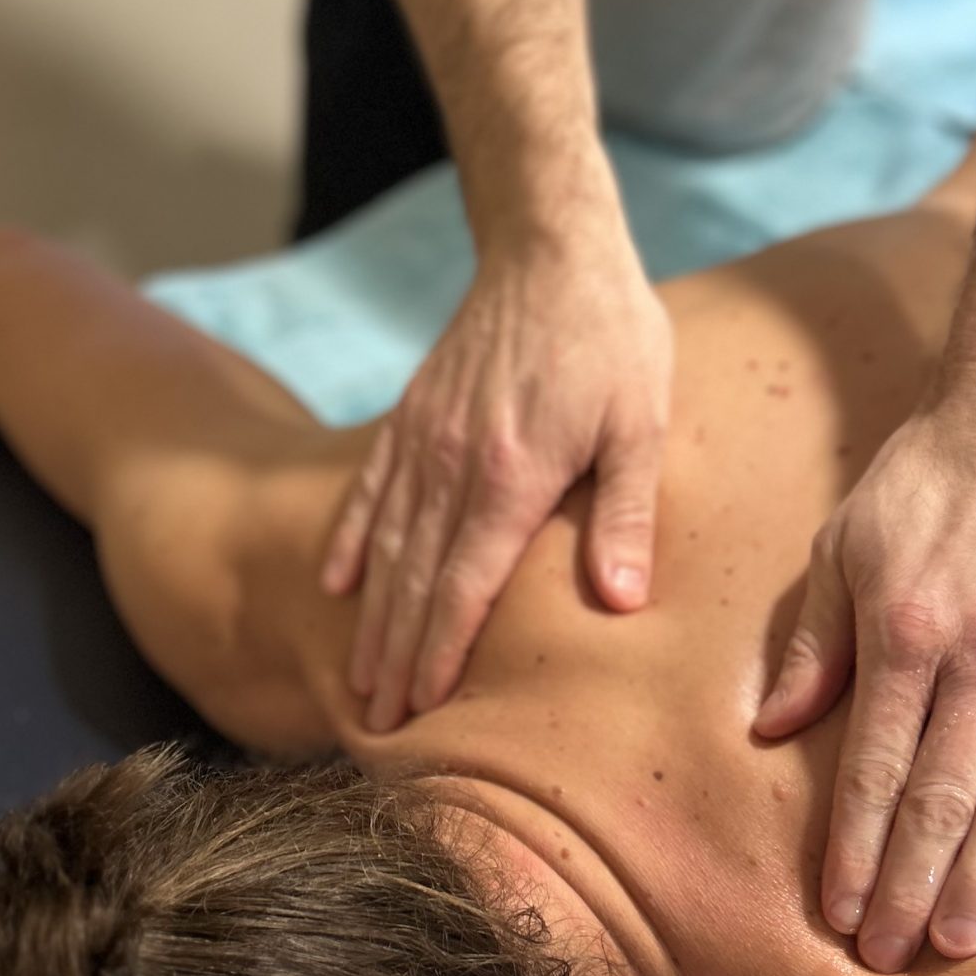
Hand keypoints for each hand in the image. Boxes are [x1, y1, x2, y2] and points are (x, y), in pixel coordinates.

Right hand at [323, 211, 672, 730]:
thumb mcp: (642, 423)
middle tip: (375, 725)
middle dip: (394, 658)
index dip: (438, 655)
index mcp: (511, 476)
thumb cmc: (614, 338)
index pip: (463, 588)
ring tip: (357, 678)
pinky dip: (349, 541)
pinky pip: (369, 489)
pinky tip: (333, 587)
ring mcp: (423, 438)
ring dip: (370, 618)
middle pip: (413, 581)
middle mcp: (452, 464)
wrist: (552, 250)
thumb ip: (626, 513)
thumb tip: (621, 601)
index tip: (418, 712)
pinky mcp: (411, 414)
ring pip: (385, 546)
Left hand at [753, 367, 975, 969]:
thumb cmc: (928, 479)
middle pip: (940, 799)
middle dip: (910, 888)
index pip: (871, 769)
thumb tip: (769, 730)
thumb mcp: (843, 545)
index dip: (853, 851)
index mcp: (905, 629)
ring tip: (956, 940)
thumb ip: (812, 641)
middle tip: (891, 958)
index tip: (839, 915)